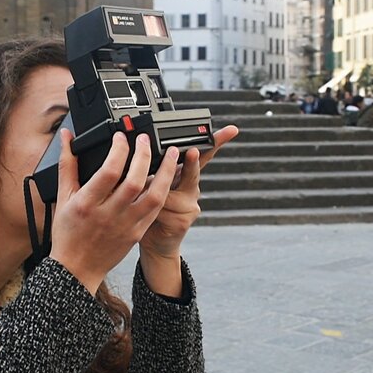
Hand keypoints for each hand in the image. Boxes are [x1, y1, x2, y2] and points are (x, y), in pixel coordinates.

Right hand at [49, 129, 178, 295]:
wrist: (77, 268)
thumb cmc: (68, 232)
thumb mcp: (62, 196)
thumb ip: (67, 164)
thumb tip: (67, 136)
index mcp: (87, 203)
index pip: (109, 171)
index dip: (119, 150)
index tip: (121, 137)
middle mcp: (108, 215)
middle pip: (135, 181)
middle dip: (144, 155)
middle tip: (146, 139)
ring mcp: (126, 225)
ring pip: (154, 196)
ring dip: (166, 172)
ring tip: (172, 154)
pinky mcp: (138, 232)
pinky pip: (156, 209)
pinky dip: (164, 190)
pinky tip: (167, 176)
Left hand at [138, 125, 238, 295]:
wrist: (154, 242)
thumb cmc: (149, 211)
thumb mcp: (149, 186)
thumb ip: (152, 172)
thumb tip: (142, 153)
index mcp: (184, 175)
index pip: (203, 154)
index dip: (216, 141)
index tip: (230, 130)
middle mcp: (191, 188)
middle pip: (194, 170)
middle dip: (191, 162)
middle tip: (192, 152)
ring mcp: (190, 204)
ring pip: (171, 190)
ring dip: (154, 191)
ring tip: (142, 195)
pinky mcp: (184, 219)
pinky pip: (164, 208)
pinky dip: (152, 208)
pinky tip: (147, 213)